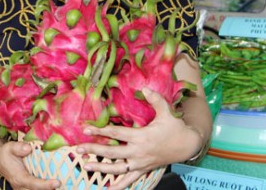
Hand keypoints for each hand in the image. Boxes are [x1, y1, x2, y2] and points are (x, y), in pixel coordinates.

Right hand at [0, 141, 59, 189]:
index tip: (57, 182)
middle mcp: (22, 187)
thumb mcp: (9, 147)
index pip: (33, 184)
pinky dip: (47, 187)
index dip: (45, 185)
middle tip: (65, 183)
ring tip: (66, 185)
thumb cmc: (7, 154)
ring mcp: (25, 189)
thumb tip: (29, 148)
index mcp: (19, 178)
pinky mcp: (29, 188)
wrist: (1, 161)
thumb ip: (18, 147)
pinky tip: (58, 184)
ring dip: (50, 189)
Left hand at [75, 88, 202, 189]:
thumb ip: (155, 99)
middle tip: (78, 149)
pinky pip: (130, 180)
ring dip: (100, 168)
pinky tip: (108, 189)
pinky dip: (119, 186)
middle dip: (94, 150)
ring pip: (117, 169)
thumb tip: (144, 87)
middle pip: (112, 153)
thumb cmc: (175, 127)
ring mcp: (140, 163)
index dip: (100, 131)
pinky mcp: (144, 169)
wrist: (187, 145)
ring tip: (85, 165)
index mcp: (141, 137)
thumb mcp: (166, 112)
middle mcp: (138, 152)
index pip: (116, 134)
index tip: (85, 128)